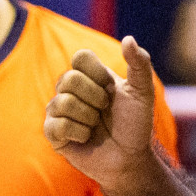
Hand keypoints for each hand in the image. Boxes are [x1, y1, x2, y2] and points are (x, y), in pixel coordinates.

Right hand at [44, 36, 157, 190]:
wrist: (131, 157)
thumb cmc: (136, 124)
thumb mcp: (143, 92)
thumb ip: (139, 64)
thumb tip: (128, 38)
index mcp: (89, 76)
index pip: (80, 57)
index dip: (97, 72)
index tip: (111, 88)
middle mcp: (70, 90)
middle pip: (69, 78)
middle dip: (95, 98)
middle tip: (105, 110)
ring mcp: (59, 110)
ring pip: (63, 102)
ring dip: (89, 117)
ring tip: (96, 125)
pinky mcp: (53, 133)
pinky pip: (57, 125)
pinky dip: (79, 133)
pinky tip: (86, 138)